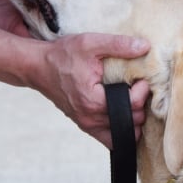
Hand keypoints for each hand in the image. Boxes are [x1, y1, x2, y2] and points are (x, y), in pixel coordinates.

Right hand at [34, 33, 150, 148]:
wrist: (38, 67)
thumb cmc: (62, 55)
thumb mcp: (90, 43)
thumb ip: (118, 45)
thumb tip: (144, 47)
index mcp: (93, 100)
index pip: (132, 105)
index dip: (143, 90)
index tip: (141, 78)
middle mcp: (90, 118)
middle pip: (132, 121)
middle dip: (140, 104)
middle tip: (137, 86)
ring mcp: (87, 125)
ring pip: (124, 133)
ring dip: (133, 117)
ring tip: (130, 97)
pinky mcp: (85, 126)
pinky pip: (110, 139)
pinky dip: (121, 128)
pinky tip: (122, 110)